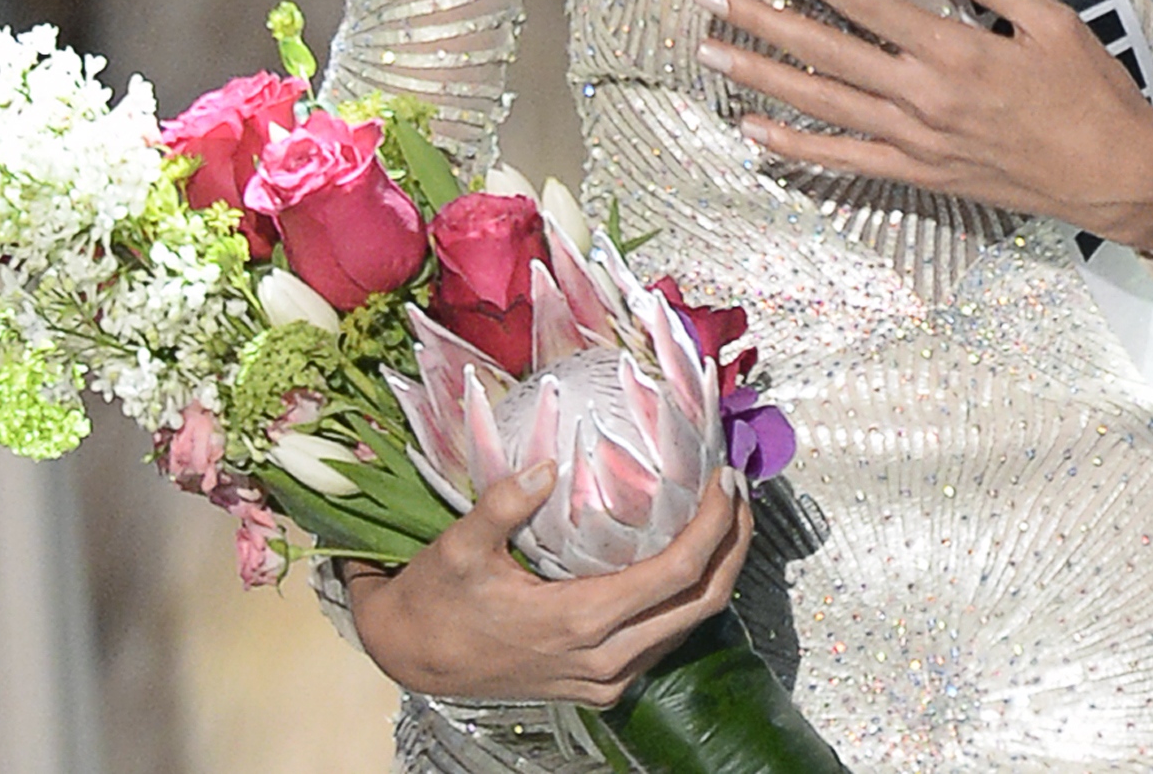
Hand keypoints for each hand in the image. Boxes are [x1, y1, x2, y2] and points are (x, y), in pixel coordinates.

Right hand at [343, 461, 751, 704]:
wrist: (411, 658)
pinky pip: (665, 642)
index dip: (715, 524)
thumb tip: (546, 466)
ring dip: (719, 570)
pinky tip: (688, 557)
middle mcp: (604, 658)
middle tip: (740, 489)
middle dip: (736, 543)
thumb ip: (503, 505)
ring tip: (725, 512)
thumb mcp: (458, 548)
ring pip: (690, 627)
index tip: (727, 479)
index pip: (678, 573)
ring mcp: (606, 679)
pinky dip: (690, 598)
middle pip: (703, 602)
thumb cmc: (435, 600)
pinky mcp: (601, 686)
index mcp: (579, 621)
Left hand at [695, 0, 1152, 260]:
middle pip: (826, 52)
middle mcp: (925, 97)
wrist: (1115, 175)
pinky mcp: (920, 176)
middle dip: (762, 20)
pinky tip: (755, 132)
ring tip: (712, 54)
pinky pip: (845, 162)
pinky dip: (796, 148)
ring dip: (762, 78)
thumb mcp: (1055, 21)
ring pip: (823, 105)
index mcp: (957, 51)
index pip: (865, 3)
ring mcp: (917, 142)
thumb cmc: (1092, 95)